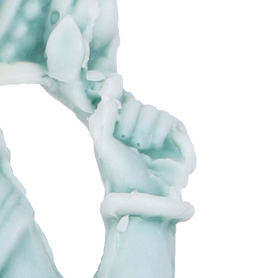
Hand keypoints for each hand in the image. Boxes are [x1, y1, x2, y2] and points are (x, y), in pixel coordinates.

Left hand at [88, 74, 195, 197]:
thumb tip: (114, 80)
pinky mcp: (173, 137)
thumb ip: (105, 111)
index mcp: (114, 126)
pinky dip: (163, 134)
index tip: (119, 133)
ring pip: (153, 111)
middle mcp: (134, 126)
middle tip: (132, 146)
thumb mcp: (103, 143)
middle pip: (137, 104)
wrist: (144, 197)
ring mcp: (154, 131)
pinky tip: (158, 149)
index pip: (119, 98)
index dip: (120, 112)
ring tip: (145, 152)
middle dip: (132, 126)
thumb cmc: (119, 175)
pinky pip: (170, 120)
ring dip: (147, 133)